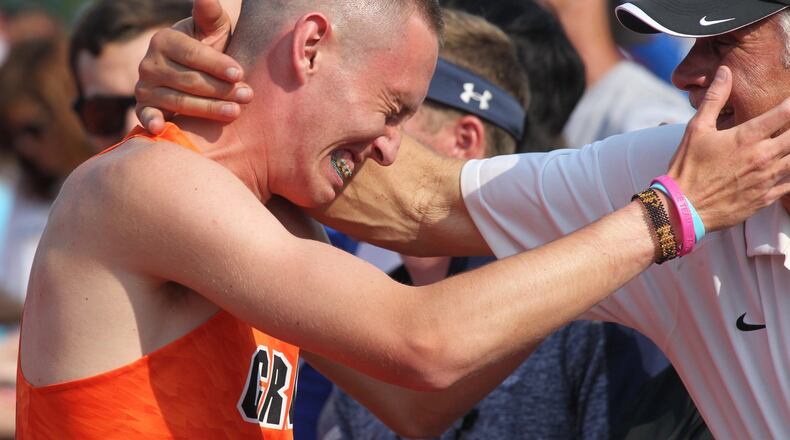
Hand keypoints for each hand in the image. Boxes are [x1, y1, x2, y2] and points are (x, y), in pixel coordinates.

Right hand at [135, 0, 250, 133]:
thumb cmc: (210, 48)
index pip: (193, 55)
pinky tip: (160, 129)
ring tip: (235, 112)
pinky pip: (145, 115)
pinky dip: (151, 122)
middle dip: (221, 90)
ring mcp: (144, 87)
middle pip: (189, 81)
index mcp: (164, 39)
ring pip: (179, 102)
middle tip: (247, 96)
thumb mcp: (212, 28)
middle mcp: (149, 63)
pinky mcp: (144, 107)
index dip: (217, 65)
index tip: (240, 74)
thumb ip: (210, 14)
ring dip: (208, 109)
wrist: (197, 73)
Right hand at [668, 66, 789, 230]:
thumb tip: (725, 72)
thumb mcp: (696, 129)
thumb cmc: (687, 167)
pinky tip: (789, 166)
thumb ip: (715, 98)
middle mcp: (763, 156)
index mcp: (747, 137)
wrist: (682, 208)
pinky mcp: (767, 197)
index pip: (785, 112)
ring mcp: (767, 178)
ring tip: (788, 141)